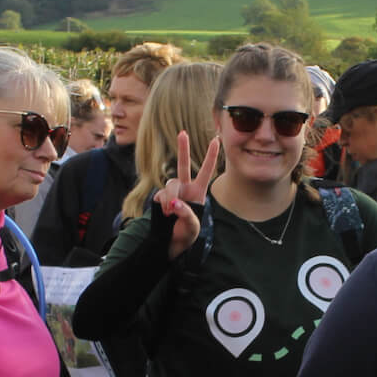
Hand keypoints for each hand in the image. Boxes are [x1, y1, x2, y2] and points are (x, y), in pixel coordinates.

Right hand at [154, 131, 219, 258]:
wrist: (172, 243)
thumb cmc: (187, 235)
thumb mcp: (192, 227)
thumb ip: (186, 214)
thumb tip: (174, 203)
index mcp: (199, 192)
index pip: (206, 171)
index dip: (210, 156)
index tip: (216, 139)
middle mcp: (185, 189)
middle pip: (183, 165)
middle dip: (183, 149)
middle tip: (182, 133)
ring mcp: (172, 192)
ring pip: (170, 183)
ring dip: (170, 197)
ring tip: (170, 212)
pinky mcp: (160, 198)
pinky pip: (160, 195)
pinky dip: (162, 204)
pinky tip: (165, 213)